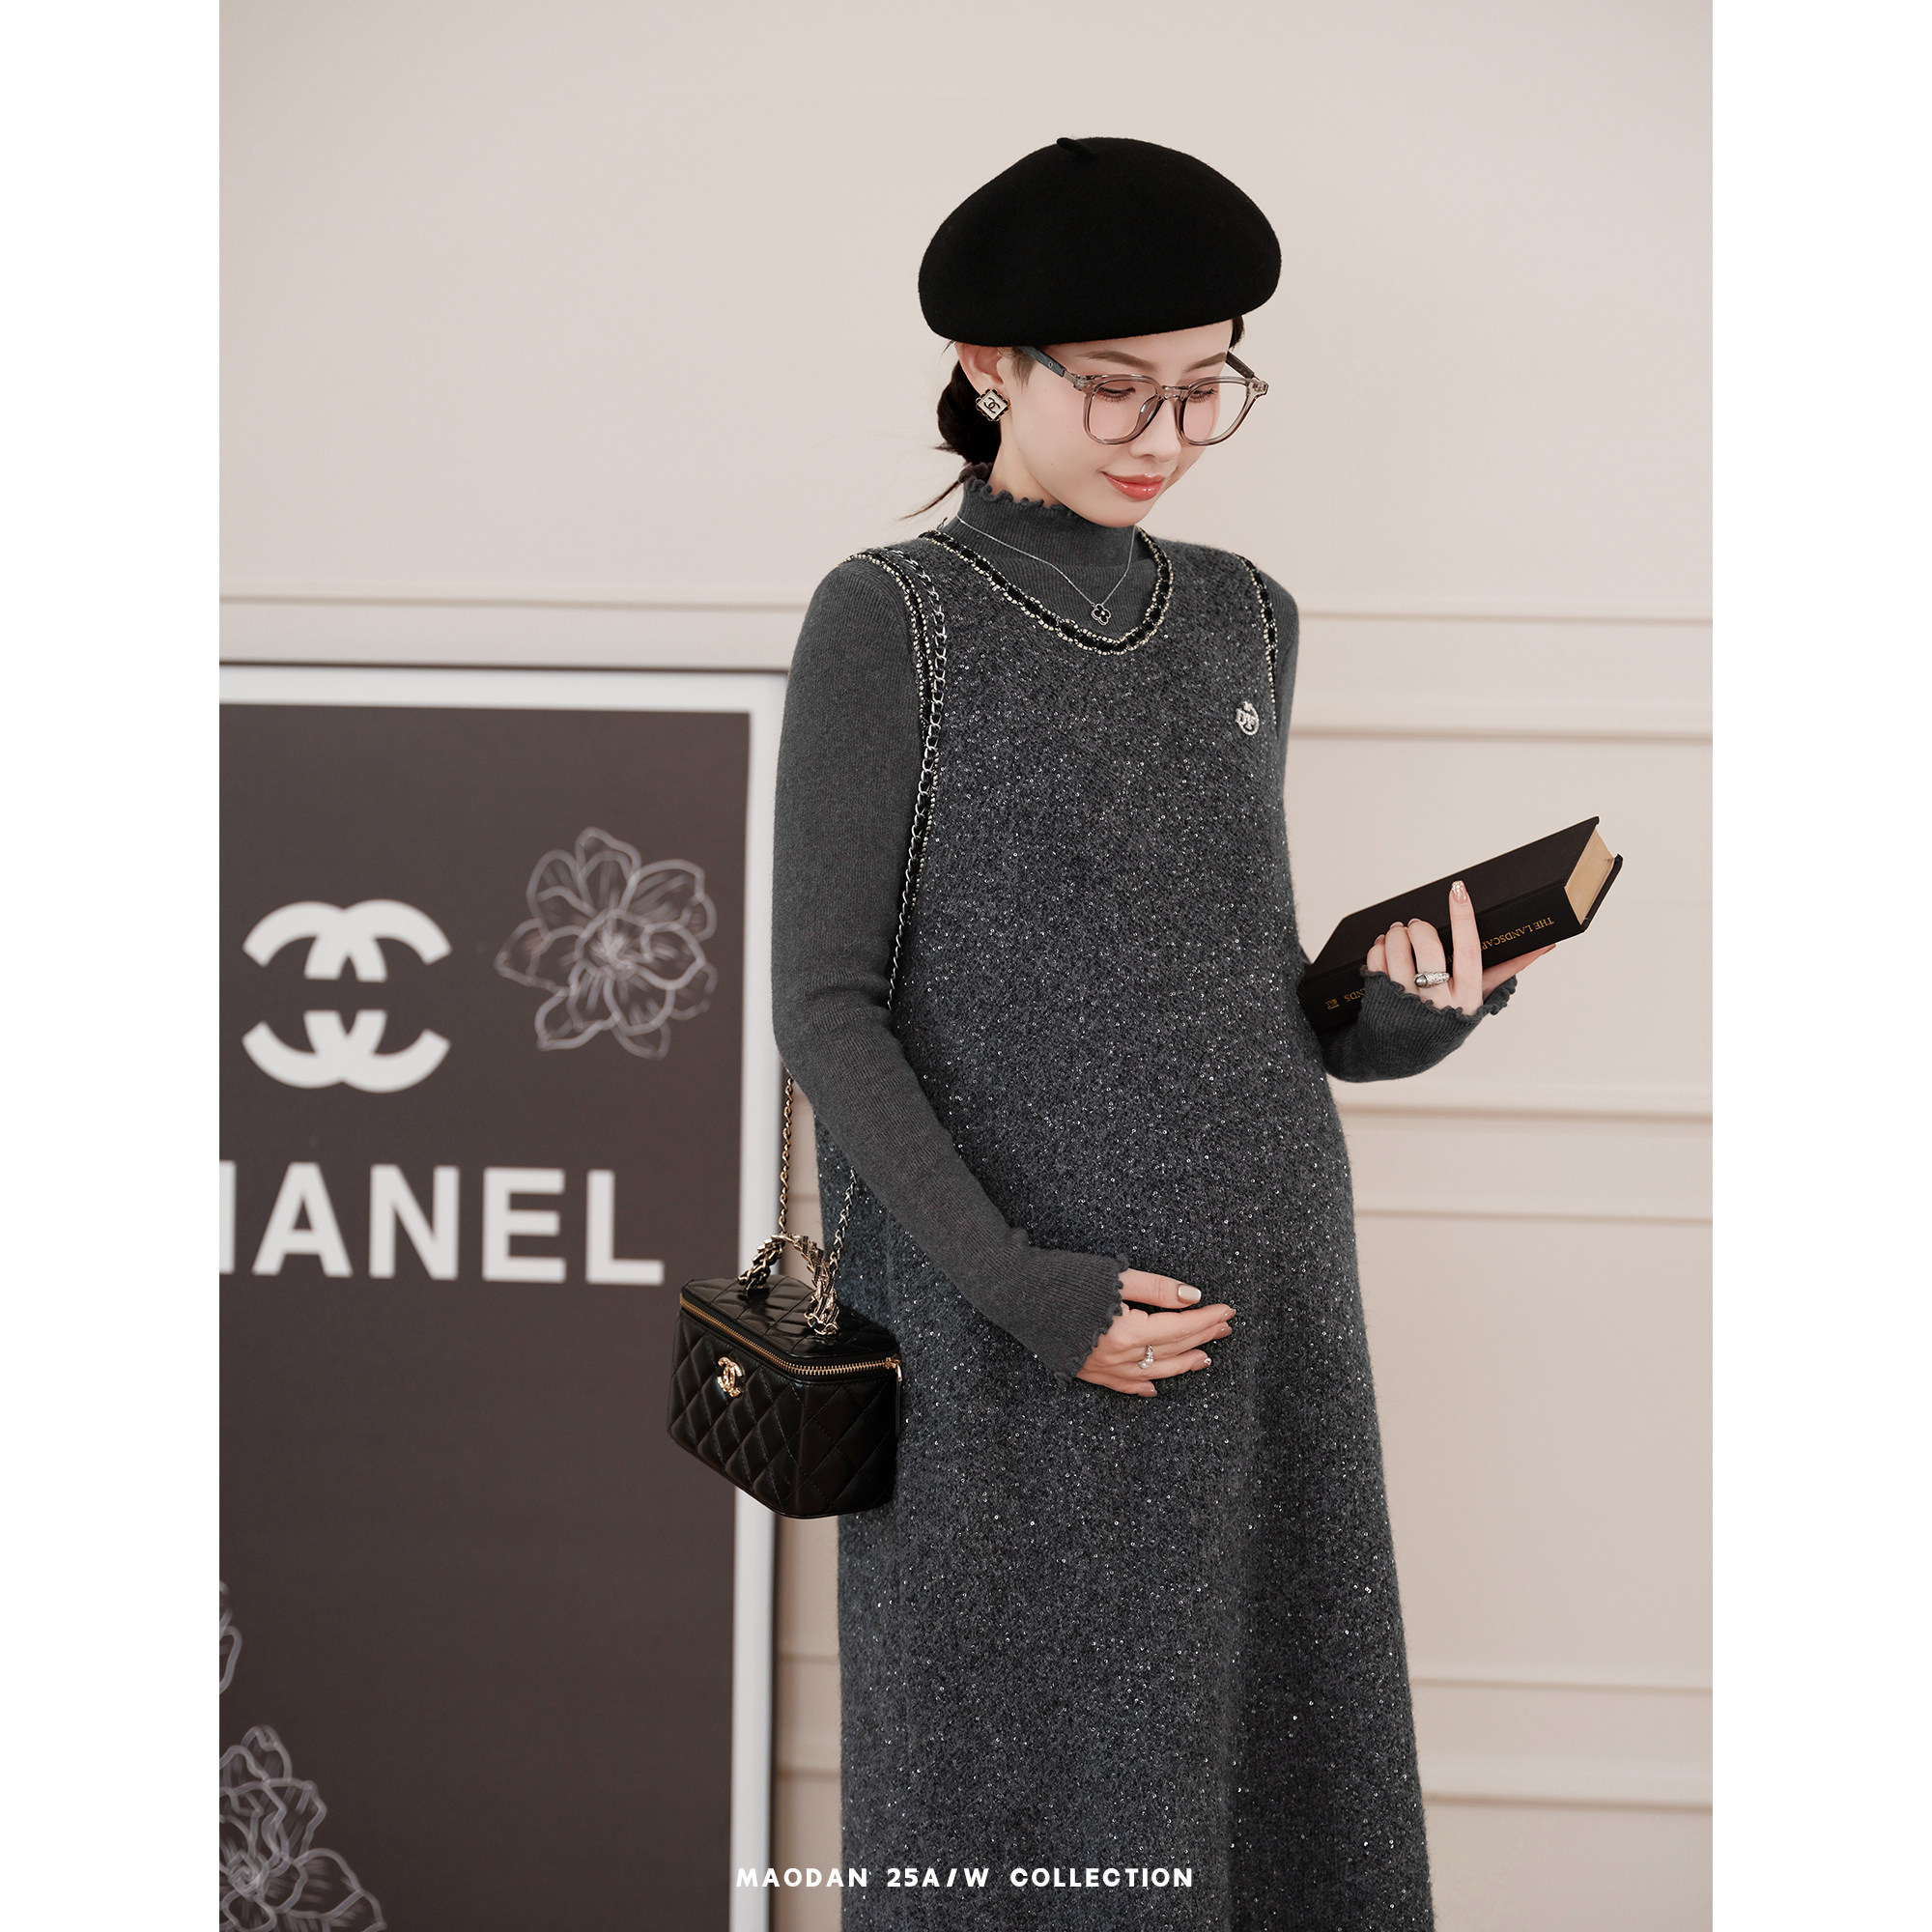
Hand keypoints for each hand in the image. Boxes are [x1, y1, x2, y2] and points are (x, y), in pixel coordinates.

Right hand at [1076, 1269, 1233, 1397]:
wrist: (1014, 1292)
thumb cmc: (1064, 1278)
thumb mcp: (1116, 1275)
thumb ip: (1157, 1288)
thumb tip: (1194, 1297)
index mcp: (1126, 1332)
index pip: (1179, 1327)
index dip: (1206, 1319)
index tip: (1228, 1311)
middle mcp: (1116, 1357)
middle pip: (1170, 1349)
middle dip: (1201, 1337)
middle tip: (1224, 1328)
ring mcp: (1100, 1369)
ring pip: (1152, 1372)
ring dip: (1181, 1364)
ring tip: (1204, 1357)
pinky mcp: (1085, 1372)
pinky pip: (1122, 1385)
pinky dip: (1142, 1385)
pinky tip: (1155, 1386)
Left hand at [1364, 878, 1554, 1015]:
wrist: (1404, 1052)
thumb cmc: (1448, 1019)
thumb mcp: (1478, 998)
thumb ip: (1507, 969)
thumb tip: (1545, 945)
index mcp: (1467, 996)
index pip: (1468, 950)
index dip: (1464, 918)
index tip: (1458, 889)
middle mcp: (1437, 1002)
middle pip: (1427, 946)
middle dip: (1419, 926)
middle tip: (1416, 924)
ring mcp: (1406, 1002)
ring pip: (1397, 949)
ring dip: (1395, 933)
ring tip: (1398, 932)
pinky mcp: (1380, 1000)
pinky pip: (1375, 960)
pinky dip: (1378, 946)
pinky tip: (1385, 948)